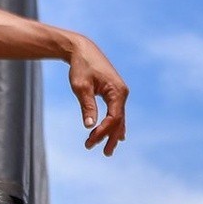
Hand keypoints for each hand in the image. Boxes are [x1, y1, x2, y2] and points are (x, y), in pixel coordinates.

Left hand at [65, 33, 127, 154]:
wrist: (81, 49)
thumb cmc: (80, 67)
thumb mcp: (81, 87)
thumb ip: (87, 106)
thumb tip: (89, 125)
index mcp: (117, 91)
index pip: (114, 118)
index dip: (103, 132)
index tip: (89, 142)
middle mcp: (122, 93)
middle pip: (119, 121)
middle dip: (111, 137)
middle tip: (104, 153)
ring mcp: (120, 92)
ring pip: (119, 118)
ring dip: (113, 133)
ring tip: (108, 150)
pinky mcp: (115, 91)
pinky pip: (117, 112)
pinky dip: (115, 124)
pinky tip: (118, 135)